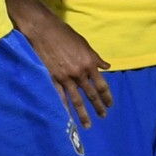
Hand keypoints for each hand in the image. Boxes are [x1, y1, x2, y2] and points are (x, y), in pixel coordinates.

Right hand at [22, 13, 112, 128]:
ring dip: (83, 113)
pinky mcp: (53, 78)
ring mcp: (66, 77)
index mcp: (89, 62)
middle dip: (98, 107)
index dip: (106, 96)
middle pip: (91, 94)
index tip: (110, 104)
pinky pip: (60, 97)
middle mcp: (80, 72)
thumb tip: (106, 67)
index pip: (101, 84)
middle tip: (103, 116)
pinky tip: (67, 117)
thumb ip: (95, 57)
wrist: (45, 31)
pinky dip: (64, 108)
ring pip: (77, 100)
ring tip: (88, 124)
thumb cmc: (66, 34)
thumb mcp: (85, 44)